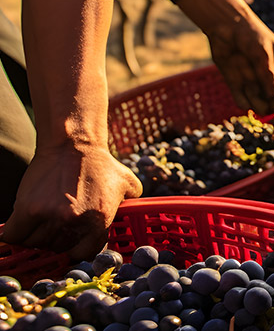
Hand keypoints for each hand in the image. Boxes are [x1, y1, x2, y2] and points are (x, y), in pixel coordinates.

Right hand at [1, 144, 141, 259]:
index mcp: (98, 222)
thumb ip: (132, 206)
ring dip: (35, 236)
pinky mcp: (27, 209)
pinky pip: (14, 235)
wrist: (73, 145)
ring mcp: (49, 216)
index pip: (83, 254)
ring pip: (35, 243)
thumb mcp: (128, 186)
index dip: (76, 247)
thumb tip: (133, 219)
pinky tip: (22, 224)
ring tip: (41, 221)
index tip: (72, 240)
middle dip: (56, 240)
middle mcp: (74, 222)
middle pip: (57, 248)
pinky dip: (15, 234)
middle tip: (56, 225)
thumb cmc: (101, 165)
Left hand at [177, 0, 273, 113]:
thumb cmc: (251, 34)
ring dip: (259, 103)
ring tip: (252, 87)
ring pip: (263, 107)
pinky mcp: (238, 85)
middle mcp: (272, 79)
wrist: (226, 26)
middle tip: (272, 96)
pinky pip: (243, 103)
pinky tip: (243, 88)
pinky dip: (244, 101)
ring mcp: (255, 83)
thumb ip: (268, 75)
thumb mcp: (262, 53)